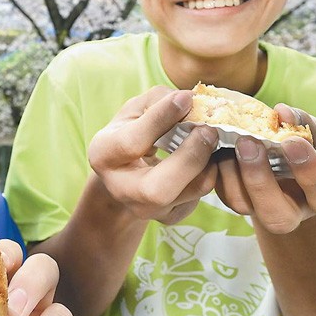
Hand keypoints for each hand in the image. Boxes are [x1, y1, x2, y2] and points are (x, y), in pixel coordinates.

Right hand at [88, 86, 218, 224]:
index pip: (132, 143)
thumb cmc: (131, 131)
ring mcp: (145, 209)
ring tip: (211, 139)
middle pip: (158, 189)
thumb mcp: (135, 110)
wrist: (126, 170)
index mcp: (103, 155)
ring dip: (208, 163)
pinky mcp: (169, 217)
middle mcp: (120, 189)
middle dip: (190, 157)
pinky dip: (211, 174)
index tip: (186, 98)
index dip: (161, 119)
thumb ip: (158, 100)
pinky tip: (207, 156)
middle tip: (209, 130)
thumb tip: (188, 100)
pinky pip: (199, 198)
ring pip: (188, 194)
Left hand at [215, 105, 315, 232]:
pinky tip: (219, 148)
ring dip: (233, 173)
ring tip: (231, 143)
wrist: (277, 160)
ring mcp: (260, 211)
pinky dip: (218, 170)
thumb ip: (302, 121)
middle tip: (249, 143)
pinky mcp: (236, 202)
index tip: (292, 142)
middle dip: (260, 180)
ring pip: (243, 206)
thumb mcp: (309, 133)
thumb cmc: (301, 146)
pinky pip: (222, 194)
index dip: (310, 173)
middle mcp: (293, 213)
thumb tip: (282, 112)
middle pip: (278, 217)